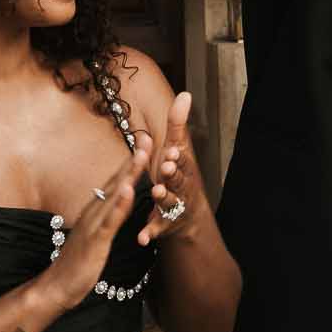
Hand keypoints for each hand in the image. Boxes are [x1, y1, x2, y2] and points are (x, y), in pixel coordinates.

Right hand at [36, 141, 150, 313]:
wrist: (56, 286)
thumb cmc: (76, 262)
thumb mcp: (94, 235)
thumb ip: (104, 218)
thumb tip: (113, 203)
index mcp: (96, 210)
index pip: (116, 181)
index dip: (131, 162)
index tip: (145, 142)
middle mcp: (94, 211)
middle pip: (116, 180)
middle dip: (133, 159)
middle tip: (148, 136)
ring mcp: (93, 224)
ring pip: (114, 194)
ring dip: (128, 174)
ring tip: (142, 154)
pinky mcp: (95, 240)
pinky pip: (109, 220)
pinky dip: (119, 204)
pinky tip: (128, 190)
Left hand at [137, 92, 203, 246]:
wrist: (189, 212)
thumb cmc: (179, 174)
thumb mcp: (177, 149)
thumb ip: (177, 125)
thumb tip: (185, 94)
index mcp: (183, 167)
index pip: (181, 159)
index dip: (177, 155)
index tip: (171, 150)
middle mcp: (182, 186)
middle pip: (178, 179)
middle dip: (173, 174)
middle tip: (165, 168)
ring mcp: (174, 206)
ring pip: (169, 202)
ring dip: (164, 198)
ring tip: (156, 193)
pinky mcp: (165, 224)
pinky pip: (157, 228)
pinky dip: (150, 232)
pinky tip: (142, 237)